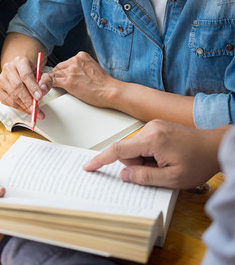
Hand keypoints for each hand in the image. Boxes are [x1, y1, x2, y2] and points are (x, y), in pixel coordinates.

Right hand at [0, 56, 49, 118]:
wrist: (20, 72)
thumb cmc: (31, 73)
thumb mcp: (41, 74)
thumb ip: (45, 81)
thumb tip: (43, 91)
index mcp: (20, 62)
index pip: (25, 75)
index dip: (33, 87)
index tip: (40, 97)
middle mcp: (9, 69)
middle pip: (17, 86)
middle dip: (28, 100)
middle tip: (36, 109)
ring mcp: (2, 79)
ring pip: (12, 96)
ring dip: (24, 106)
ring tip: (34, 111)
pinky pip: (8, 102)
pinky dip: (19, 108)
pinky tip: (26, 109)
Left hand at [45, 51, 117, 107]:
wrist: (109, 90)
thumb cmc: (103, 83)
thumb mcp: (91, 68)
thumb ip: (80, 68)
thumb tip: (71, 74)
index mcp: (81, 56)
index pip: (65, 62)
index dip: (61, 71)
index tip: (60, 76)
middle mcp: (75, 60)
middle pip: (58, 68)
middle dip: (56, 76)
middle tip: (55, 84)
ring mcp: (71, 70)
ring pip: (54, 75)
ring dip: (52, 82)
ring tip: (51, 87)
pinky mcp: (68, 81)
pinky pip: (52, 82)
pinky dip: (48, 85)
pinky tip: (47, 89)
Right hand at [83, 120, 224, 188]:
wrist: (216, 146)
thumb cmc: (200, 160)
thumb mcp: (173, 178)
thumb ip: (145, 177)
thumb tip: (124, 175)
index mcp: (153, 139)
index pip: (118, 149)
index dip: (101, 159)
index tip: (89, 166)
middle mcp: (150, 128)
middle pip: (127, 151)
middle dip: (137, 164)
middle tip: (158, 170)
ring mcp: (153, 126)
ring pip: (134, 148)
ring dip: (144, 159)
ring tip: (165, 162)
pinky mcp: (157, 127)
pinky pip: (142, 143)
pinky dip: (149, 153)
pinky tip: (165, 156)